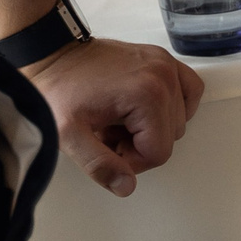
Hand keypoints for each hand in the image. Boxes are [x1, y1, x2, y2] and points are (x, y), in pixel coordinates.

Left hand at [24, 37, 205, 196]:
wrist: (51, 54)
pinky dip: (173, 106)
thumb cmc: (57, 89)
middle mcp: (164, 76)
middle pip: (171, 136)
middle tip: (108, 133)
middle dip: (139, 143)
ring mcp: (166, 65)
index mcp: (147, 95)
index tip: (106, 148)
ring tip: (119, 119)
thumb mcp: (68, 135)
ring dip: (152, 126)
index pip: (159, 152)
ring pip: (180, 117)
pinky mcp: (163, 60)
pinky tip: (146, 110)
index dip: (131, 161)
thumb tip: (127, 186)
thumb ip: (98, 165)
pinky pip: (189, 90)